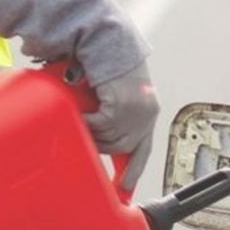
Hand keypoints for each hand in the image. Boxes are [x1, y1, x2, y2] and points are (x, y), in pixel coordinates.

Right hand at [81, 72, 159, 192]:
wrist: (108, 41)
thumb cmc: (109, 62)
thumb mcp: (118, 93)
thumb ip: (114, 113)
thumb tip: (98, 136)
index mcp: (148, 112)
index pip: (143, 150)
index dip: (133, 171)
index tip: (124, 188)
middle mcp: (145, 115)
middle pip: (119, 147)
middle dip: (101, 145)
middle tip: (86, 137)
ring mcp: (134, 113)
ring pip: (106, 139)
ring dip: (91, 131)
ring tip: (82, 116)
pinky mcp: (119, 109)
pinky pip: (97, 126)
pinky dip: (87, 120)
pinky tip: (81, 111)